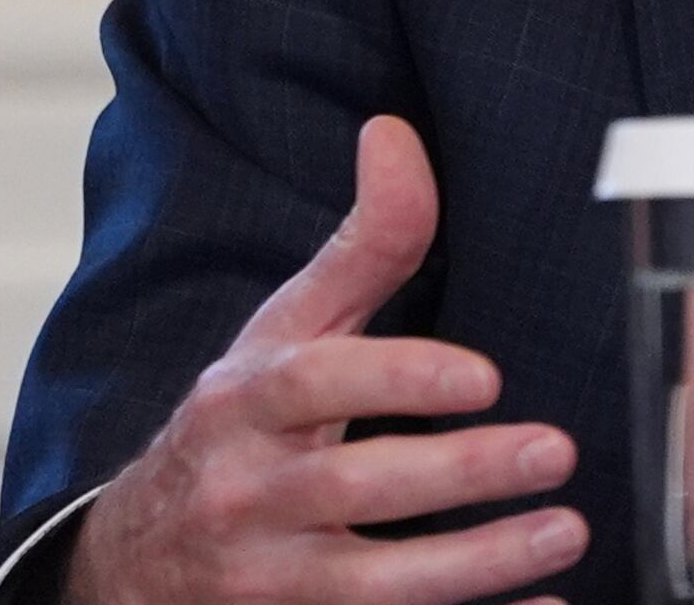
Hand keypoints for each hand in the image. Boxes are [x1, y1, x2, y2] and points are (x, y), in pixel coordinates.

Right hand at [68, 116, 586, 604]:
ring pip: (371, 586)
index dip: (400, 378)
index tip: (485, 376)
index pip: (317, 385)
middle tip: (555, 451)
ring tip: (563, 532)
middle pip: (354, 490)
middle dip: (459, 474)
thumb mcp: (283, 335)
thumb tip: (396, 134)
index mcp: (245, 407)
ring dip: (476, 566)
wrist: (130, 563)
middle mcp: (248, 498)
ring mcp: (265, 584)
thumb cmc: (236, 431)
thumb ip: (359, 246)